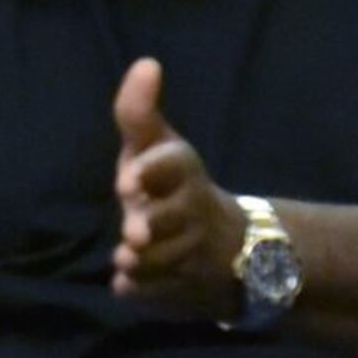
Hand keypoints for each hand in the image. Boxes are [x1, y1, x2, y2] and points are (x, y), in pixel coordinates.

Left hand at [109, 58, 243, 321]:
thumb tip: (146, 63)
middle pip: (171, 220)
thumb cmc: (173, 186)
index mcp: (185, 174)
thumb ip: (139, 112)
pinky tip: (127, 285)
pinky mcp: (182, 290)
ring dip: (142, 263)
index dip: (153, 171)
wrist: (230, 249)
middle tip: (133, 234)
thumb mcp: (157, 146)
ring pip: (162, 262)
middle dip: (152, 226)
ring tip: (127, 257)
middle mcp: (193, 214)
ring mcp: (192, 256)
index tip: (127, 180)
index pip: (175, 165)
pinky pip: (154, 295)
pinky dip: (140, 292)